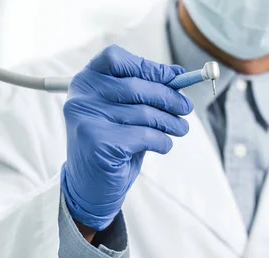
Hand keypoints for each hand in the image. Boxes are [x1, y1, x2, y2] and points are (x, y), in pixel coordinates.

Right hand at [61, 45, 192, 230]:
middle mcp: (81, 97)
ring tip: (181, 128)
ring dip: (170, 122)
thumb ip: (145, 93)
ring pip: (144, 113)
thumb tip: (178, 74)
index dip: (149, 67)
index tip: (175, 77)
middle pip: (136, 86)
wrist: (91, 187)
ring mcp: (87, 120)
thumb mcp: (127, 113)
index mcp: (84, 82)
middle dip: (169, 97)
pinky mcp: (99, 143)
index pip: (117, 59)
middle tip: (186, 108)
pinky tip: (164, 145)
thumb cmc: (114, 144)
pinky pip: (145, 136)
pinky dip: (162, 141)